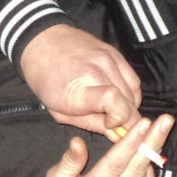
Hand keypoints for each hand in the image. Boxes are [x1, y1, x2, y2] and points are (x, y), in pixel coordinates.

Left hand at [19, 23, 142, 141]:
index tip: (110, 124)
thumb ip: (91, 124)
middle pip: (129, 102)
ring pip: (135, 92)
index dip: (119, 119)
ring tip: (110, 107)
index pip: (115, 102)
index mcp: (80, 88)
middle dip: (124, 118)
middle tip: (109, 120)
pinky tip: (116, 95)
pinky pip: (134, 80)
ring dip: (127, 106)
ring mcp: (110, 59)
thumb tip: (116, 135)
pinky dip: (129, 92)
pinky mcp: (116, 53)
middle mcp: (99, 71)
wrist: (42, 42)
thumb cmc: (46, 80)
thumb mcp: (60, 112)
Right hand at [32, 115, 174, 176]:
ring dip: (152, 155)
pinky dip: (149, 174)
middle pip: (136, 169)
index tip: (145, 123)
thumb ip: (68, 162)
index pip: (115, 164)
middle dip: (152, 142)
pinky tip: (147, 159)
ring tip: (158, 133)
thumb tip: (78, 142)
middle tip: (166, 121)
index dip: (131, 143)